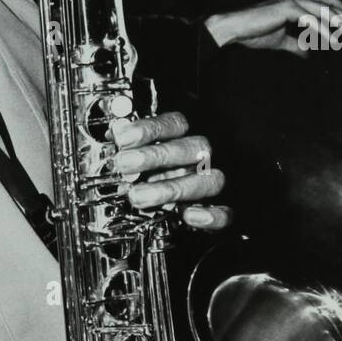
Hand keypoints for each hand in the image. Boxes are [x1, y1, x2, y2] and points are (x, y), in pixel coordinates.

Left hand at [111, 111, 230, 229]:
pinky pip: (225, 213)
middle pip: (191, 149)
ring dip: (171, 188)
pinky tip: (188, 215)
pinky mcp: (222, 212)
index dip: (148, 130)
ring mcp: (212, 184)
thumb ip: (129, 145)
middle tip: (124, 164)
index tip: (122, 139)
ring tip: (137, 196)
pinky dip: (210, 215)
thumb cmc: (153, 177)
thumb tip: (115, 133)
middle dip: (155, 156)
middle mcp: (201, 159)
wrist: (179, 209)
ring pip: (207, 181)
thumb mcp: (137, 158)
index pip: (174, 125)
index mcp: (182, 140)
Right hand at [204, 0, 341, 56]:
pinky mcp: (286, 8)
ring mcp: (291, 1)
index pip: (321, 1)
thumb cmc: (251, 33)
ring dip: (339, 23)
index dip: (337, 8)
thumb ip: (295, 44)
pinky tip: (332, 40)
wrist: (233, 28)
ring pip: (322, 10)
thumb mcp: (279, 41)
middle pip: (327, 2)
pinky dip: (323, 31)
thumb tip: (308, 53)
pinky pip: (310, 19)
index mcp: (292, 2)